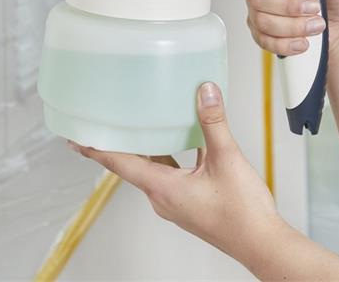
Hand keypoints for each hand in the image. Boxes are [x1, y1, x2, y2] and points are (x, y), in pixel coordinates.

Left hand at [69, 82, 283, 265]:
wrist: (264, 244)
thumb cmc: (243, 213)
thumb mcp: (227, 159)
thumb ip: (213, 123)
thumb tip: (205, 92)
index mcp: (163, 189)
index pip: (119, 164)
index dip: (96, 150)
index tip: (74, 140)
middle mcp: (163, 197)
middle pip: (132, 165)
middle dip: (117, 145)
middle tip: (103, 124)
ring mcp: (175, 202)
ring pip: (152, 169)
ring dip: (144, 149)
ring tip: (137, 126)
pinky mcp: (188, 203)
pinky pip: (169, 174)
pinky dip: (166, 156)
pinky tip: (178, 141)